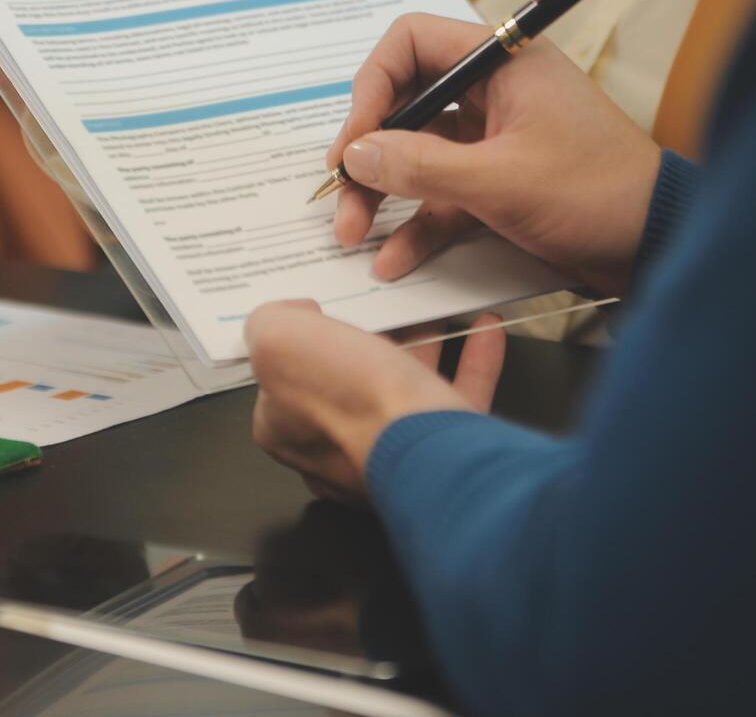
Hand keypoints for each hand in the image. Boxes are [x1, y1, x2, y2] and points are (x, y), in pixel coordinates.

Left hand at [245, 300, 504, 502]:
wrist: (425, 445)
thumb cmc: (348, 399)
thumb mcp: (278, 339)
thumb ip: (270, 321)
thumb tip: (289, 315)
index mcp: (287, 431)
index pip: (281, 380)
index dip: (299, 341)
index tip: (317, 308)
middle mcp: (336, 450)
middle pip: (350, 382)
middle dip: (368, 340)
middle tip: (380, 303)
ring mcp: (393, 453)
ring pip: (406, 390)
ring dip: (423, 343)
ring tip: (432, 309)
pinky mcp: (443, 450)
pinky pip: (460, 398)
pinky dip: (473, 360)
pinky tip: (485, 330)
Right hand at [327, 13, 661, 296]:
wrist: (658, 244)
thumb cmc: (600, 194)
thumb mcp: (501, 181)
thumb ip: (422, 166)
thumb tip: (358, 155)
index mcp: (502, 64)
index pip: (412, 43)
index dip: (373, 87)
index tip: (355, 140)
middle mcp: (494, 93)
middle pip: (406, 105)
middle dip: (369, 152)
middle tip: (342, 193)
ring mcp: (496, 140)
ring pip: (419, 155)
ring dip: (384, 193)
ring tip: (356, 232)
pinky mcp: (500, 184)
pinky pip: (443, 196)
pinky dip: (417, 223)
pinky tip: (395, 256)